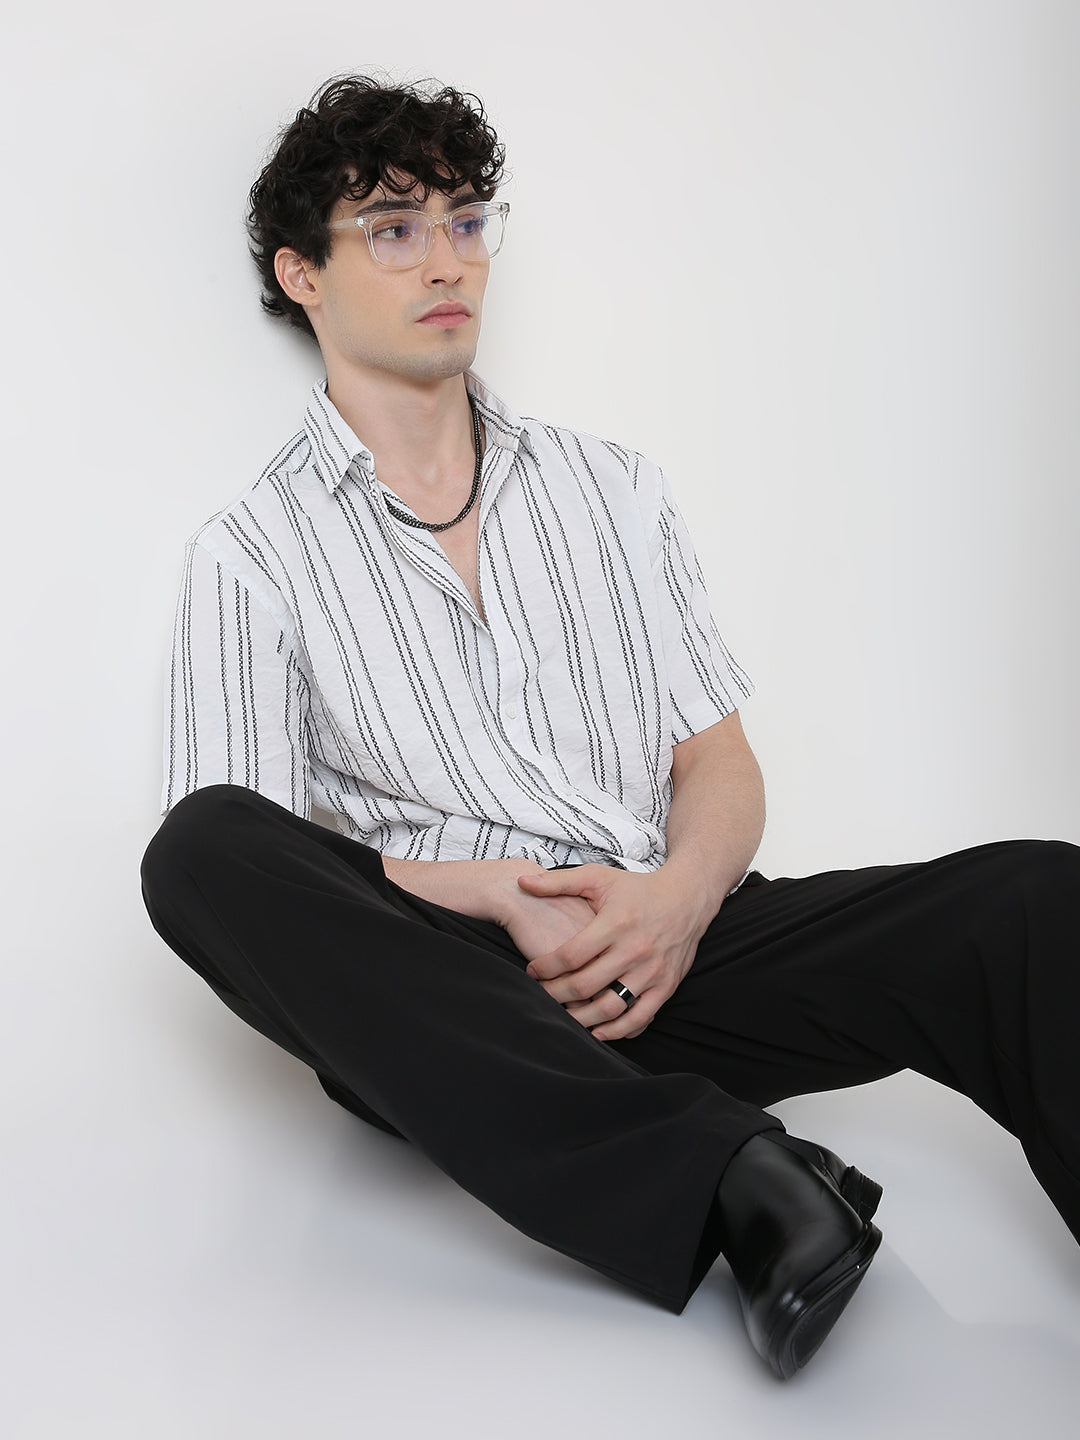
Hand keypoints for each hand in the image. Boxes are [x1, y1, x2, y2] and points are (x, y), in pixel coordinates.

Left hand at [516, 864, 716, 1040]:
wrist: (687, 897)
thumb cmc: (638, 888)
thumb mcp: (598, 877)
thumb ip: (558, 881)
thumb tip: (522, 882)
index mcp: (615, 924)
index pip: (570, 956)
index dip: (545, 967)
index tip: (532, 971)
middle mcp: (634, 950)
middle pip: (585, 985)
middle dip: (555, 995)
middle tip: (541, 995)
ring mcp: (652, 971)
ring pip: (610, 1007)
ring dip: (582, 1019)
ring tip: (564, 1016)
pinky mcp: (666, 986)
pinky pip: (640, 1018)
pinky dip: (618, 1031)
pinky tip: (599, 1031)